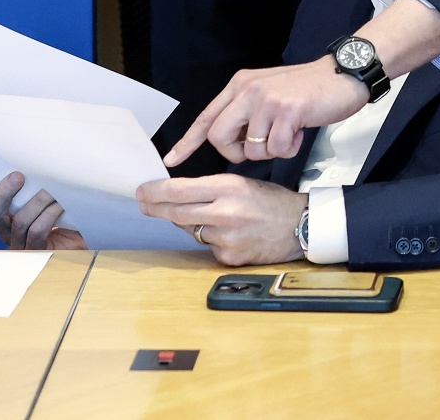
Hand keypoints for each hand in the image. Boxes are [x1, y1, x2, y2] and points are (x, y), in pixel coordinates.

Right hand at [0, 173, 86, 250]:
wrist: (88, 226)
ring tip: (51, 189)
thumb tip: (31, 145)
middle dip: (2, 194)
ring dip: (35, 201)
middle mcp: (7, 229)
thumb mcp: (46, 182)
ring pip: (18, 222)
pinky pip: (37, 232)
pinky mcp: (39, 252)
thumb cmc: (65, 200)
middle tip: (17, 176)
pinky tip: (60, 205)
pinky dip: (48, 216)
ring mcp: (22, 243)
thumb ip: (34, 171)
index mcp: (3, 211)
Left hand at [136, 174, 307, 265]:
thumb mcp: (240, 183)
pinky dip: (210, 239)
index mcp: (228, 187)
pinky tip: (229, 234)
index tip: (141, 191)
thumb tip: (174, 196)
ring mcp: (226, 238)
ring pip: (191, 230)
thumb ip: (208, 189)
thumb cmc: (269, 201)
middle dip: (156, 208)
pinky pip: (207, 247)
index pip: (180, 190)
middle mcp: (225, 212)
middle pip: (176, 213)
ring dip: (190, 224)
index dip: (155, 192)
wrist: (298, 226)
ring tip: (211, 217)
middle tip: (144, 204)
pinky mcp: (229, 257)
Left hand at [163, 56, 368, 166]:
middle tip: (259, 148)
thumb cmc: (306, 91)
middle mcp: (248, 91)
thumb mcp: (268, 94)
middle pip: (220, 138)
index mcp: (239, 86)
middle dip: (237, 153)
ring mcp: (267, 99)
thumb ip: (246, 113)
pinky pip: (277, 148)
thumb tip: (229, 140)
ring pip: (250, 148)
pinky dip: (289, 148)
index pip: (207, 117)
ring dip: (270, 151)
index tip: (171, 159)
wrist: (341, 75)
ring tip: (287, 133)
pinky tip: (299, 131)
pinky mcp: (287, 110)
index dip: (188, 141)